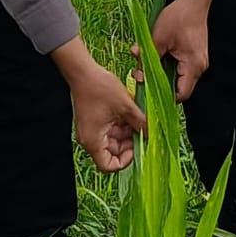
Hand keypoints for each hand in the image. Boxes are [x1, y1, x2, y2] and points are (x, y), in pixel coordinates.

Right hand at [52, 38, 145, 172]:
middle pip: (113, 153)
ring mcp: (93, 130)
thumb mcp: (126, 106)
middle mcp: (91, 139)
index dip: (125, 161)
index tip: (136, 148)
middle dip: (129, 143)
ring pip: (114, 141)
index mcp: (93, 140)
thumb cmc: (98, 87)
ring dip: (127, 132)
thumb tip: (152, 133)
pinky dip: (122, 124)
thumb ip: (141, 122)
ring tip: (136, 118)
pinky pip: (111, 130)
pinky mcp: (95, 121)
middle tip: (141, 131)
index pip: (108, 166)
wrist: (83, 71)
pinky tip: (130, 113)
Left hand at [138, 0, 215, 101]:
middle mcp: (198, 67)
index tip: (148, 94)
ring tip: (143, 60)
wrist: (193, 0)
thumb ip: (149, 58)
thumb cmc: (179, 17)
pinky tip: (153, 54)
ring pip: (175, 74)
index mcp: (193, 66)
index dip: (164, 97)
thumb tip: (139, 74)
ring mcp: (196, 60)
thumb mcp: (158, 39)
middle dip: (156, 81)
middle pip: (177, 86)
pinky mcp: (192, 54)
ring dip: (158, 70)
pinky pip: (178, 65)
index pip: (181, 94)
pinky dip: (164, 62)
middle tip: (140, 74)